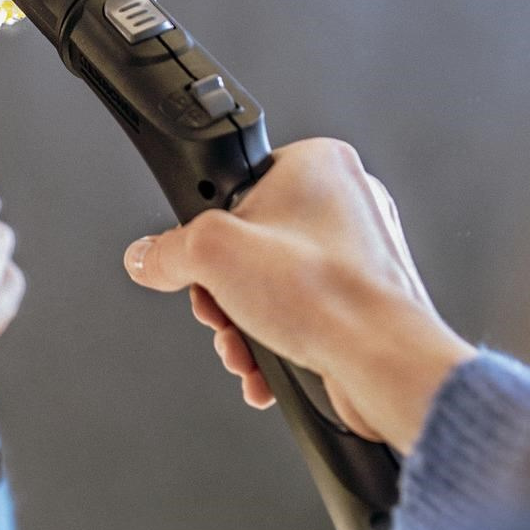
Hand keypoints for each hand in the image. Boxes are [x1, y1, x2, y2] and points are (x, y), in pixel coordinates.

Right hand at [123, 136, 474, 454]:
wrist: (382, 363)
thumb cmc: (327, 294)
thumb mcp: (212, 254)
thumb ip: (167, 251)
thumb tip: (147, 257)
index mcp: (319, 164)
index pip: (236, 186)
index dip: (207, 229)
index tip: (195, 259)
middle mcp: (345, 202)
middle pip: (249, 244)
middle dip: (223, 294)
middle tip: (220, 310)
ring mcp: (358, 253)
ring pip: (272, 286)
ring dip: (244, 325)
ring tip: (243, 347)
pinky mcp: (361, 300)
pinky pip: (301, 314)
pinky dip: (276, 342)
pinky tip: (265, 365)